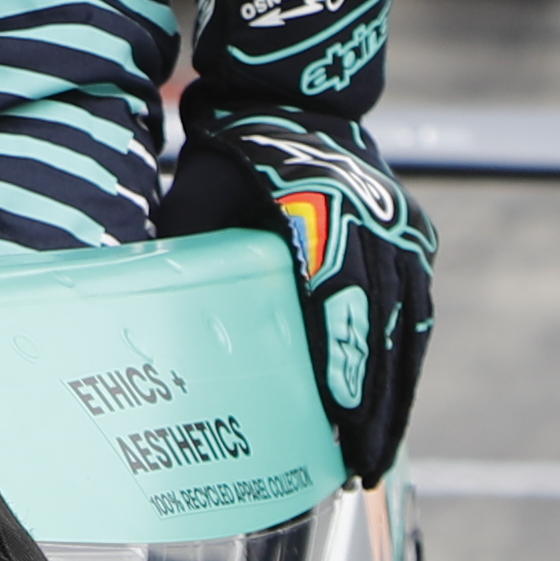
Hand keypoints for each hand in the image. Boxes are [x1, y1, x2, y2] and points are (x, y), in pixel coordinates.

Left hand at [159, 108, 435, 487]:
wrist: (290, 94)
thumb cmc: (227, 154)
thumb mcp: (194, 200)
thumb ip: (188, 259)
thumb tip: (142, 335)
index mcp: (316, 205)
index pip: (334, 292)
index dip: (338, 356)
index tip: (336, 413)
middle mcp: (370, 216)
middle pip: (380, 320)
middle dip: (373, 401)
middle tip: (360, 467)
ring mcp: (399, 225)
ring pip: (408, 322)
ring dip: (396, 392)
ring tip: (377, 455)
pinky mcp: (412, 234)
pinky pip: (417, 307)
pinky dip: (407, 360)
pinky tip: (394, 409)